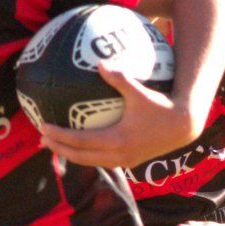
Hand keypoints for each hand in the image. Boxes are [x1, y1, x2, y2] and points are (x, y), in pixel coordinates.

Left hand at [33, 66, 189, 170]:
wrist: (183, 127)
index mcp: (117, 139)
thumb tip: (100, 63)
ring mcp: (123, 161)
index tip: (43, 128)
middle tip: (41, 140)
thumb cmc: (161, 106)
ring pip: (89, 162)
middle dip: (59, 149)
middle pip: (79, 157)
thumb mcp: (139, 91)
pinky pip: (100, 161)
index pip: (80, 141)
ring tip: (55, 146)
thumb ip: (119, 78)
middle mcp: (118, 155)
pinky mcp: (128, 162)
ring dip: (71, 155)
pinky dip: (86, 155)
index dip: (60, 136)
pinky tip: (79, 146)